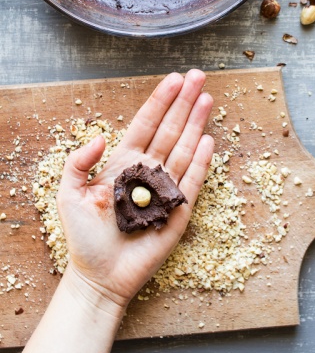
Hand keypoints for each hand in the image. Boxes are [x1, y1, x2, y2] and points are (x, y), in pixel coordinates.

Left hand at [56, 70, 214, 310]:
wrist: (100, 276)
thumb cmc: (84, 238)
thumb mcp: (67, 195)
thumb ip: (78, 162)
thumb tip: (101, 137)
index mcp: (124, 163)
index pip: (146, 124)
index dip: (160, 101)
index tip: (173, 79)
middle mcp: (149, 170)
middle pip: (171, 129)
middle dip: (184, 102)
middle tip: (198, 75)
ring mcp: (166, 189)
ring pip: (185, 148)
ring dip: (196, 123)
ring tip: (206, 98)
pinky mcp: (179, 210)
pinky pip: (192, 181)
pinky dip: (201, 161)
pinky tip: (208, 139)